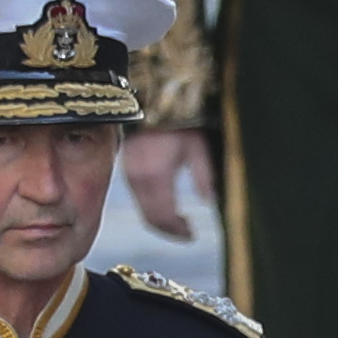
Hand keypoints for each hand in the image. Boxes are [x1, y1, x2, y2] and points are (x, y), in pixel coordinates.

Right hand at [120, 125, 211, 239]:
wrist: (150, 102)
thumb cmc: (178, 121)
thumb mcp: (197, 145)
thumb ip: (203, 175)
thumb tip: (209, 200)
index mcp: (157, 175)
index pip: (163, 216)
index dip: (177, 230)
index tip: (192, 235)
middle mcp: (139, 179)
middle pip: (151, 219)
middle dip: (170, 230)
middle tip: (188, 234)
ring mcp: (130, 175)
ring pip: (143, 211)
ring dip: (161, 222)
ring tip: (180, 223)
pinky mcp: (128, 171)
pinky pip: (139, 200)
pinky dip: (153, 210)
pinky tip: (168, 207)